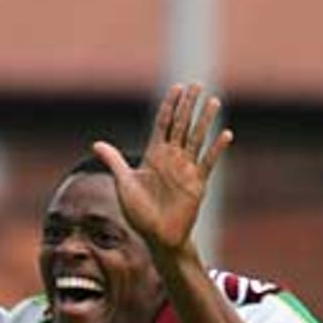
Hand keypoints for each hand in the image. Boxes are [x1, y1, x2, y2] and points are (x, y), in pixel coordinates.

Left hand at [91, 83, 231, 258]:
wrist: (156, 237)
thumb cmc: (139, 213)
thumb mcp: (124, 183)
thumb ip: (114, 161)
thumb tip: (96, 144)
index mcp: (154, 155)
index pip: (164, 123)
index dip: (170, 105)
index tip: (177, 88)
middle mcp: (172, 158)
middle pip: (182, 125)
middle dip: (188, 105)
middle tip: (197, 85)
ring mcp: (186, 169)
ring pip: (197, 138)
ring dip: (205, 121)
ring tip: (213, 101)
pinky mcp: (197, 183)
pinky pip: (208, 163)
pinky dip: (216, 149)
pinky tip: (226, 134)